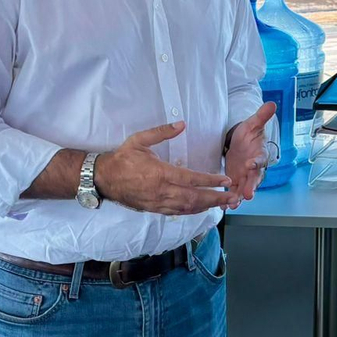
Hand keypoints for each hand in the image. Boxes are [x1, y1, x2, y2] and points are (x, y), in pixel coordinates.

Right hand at [94, 121, 238, 214]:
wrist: (103, 179)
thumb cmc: (122, 158)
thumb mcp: (139, 140)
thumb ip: (161, 132)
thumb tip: (181, 124)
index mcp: (159, 173)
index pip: (191, 179)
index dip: (210, 181)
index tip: (225, 180)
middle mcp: (161, 191)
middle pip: (194, 198)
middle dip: (215, 198)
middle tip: (233, 197)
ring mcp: (158, 203)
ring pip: (187, 208)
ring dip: (207, 206)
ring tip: (224, 204)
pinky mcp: (154, 209)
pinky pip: (177, 213)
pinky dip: (193, 211)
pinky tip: (203, 208)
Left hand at [225, 102, 278, 203]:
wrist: (241, 142)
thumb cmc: (249, 134)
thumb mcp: (252, 124)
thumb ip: (261, 116)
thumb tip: (271, 104)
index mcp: (259, 155)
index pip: (260, 159)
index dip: (257, 163)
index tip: (252, 165)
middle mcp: (254, 169)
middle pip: (254, 179)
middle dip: (251, 187)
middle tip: (248, 195)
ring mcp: (245, 177)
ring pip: (244, 189)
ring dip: (239, 197)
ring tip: (233, 205)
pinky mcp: (235, 181)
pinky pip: (234, 191)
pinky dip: (229, 199)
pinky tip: (223, 206)